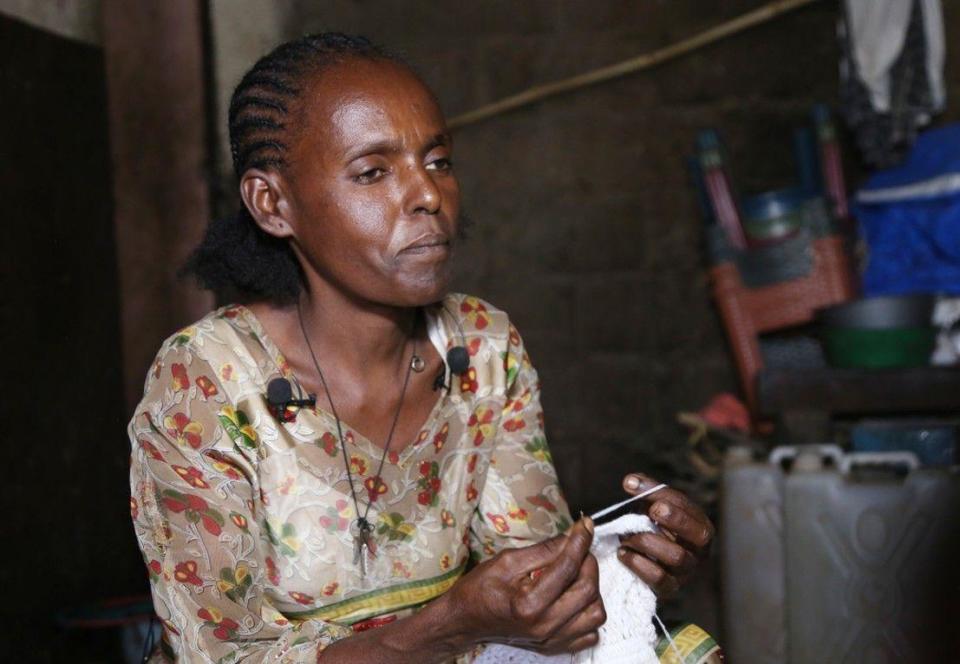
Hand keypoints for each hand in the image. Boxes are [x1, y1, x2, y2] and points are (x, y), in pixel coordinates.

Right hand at [447, 518, 604, 654]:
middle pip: (588, 590)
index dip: (580, 540)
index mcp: (529, 604)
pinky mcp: (555, 646)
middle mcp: (544, 625)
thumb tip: (571, 535)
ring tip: (575, 575)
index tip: (585, 525)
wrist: (465, 620)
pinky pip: (591, 633)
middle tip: (577, 548)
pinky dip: (588, 613)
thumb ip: (543, 549)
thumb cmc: (479, 589)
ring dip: (592, 589)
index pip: (568, 566)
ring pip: (596, 613)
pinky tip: (573, 598)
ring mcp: (551, 639)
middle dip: (588, 562)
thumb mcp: (506, 560)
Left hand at [617, 473, 713, 597]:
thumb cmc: (654, 529)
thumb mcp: (653, 506)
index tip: (642, 490)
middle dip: (675, 519)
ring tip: (626, 535)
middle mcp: (700, 550)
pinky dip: (638, 564)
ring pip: (677, 556)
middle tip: (651, 512)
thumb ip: (645, 491)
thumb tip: (630, 481)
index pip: (691, 509)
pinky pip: (659, 579)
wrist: (647, 562)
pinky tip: (622, 553)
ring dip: (647, 542)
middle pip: (698, 535)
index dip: (668, 497)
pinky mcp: (670, 588)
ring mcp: (687, 572)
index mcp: (700, 526)